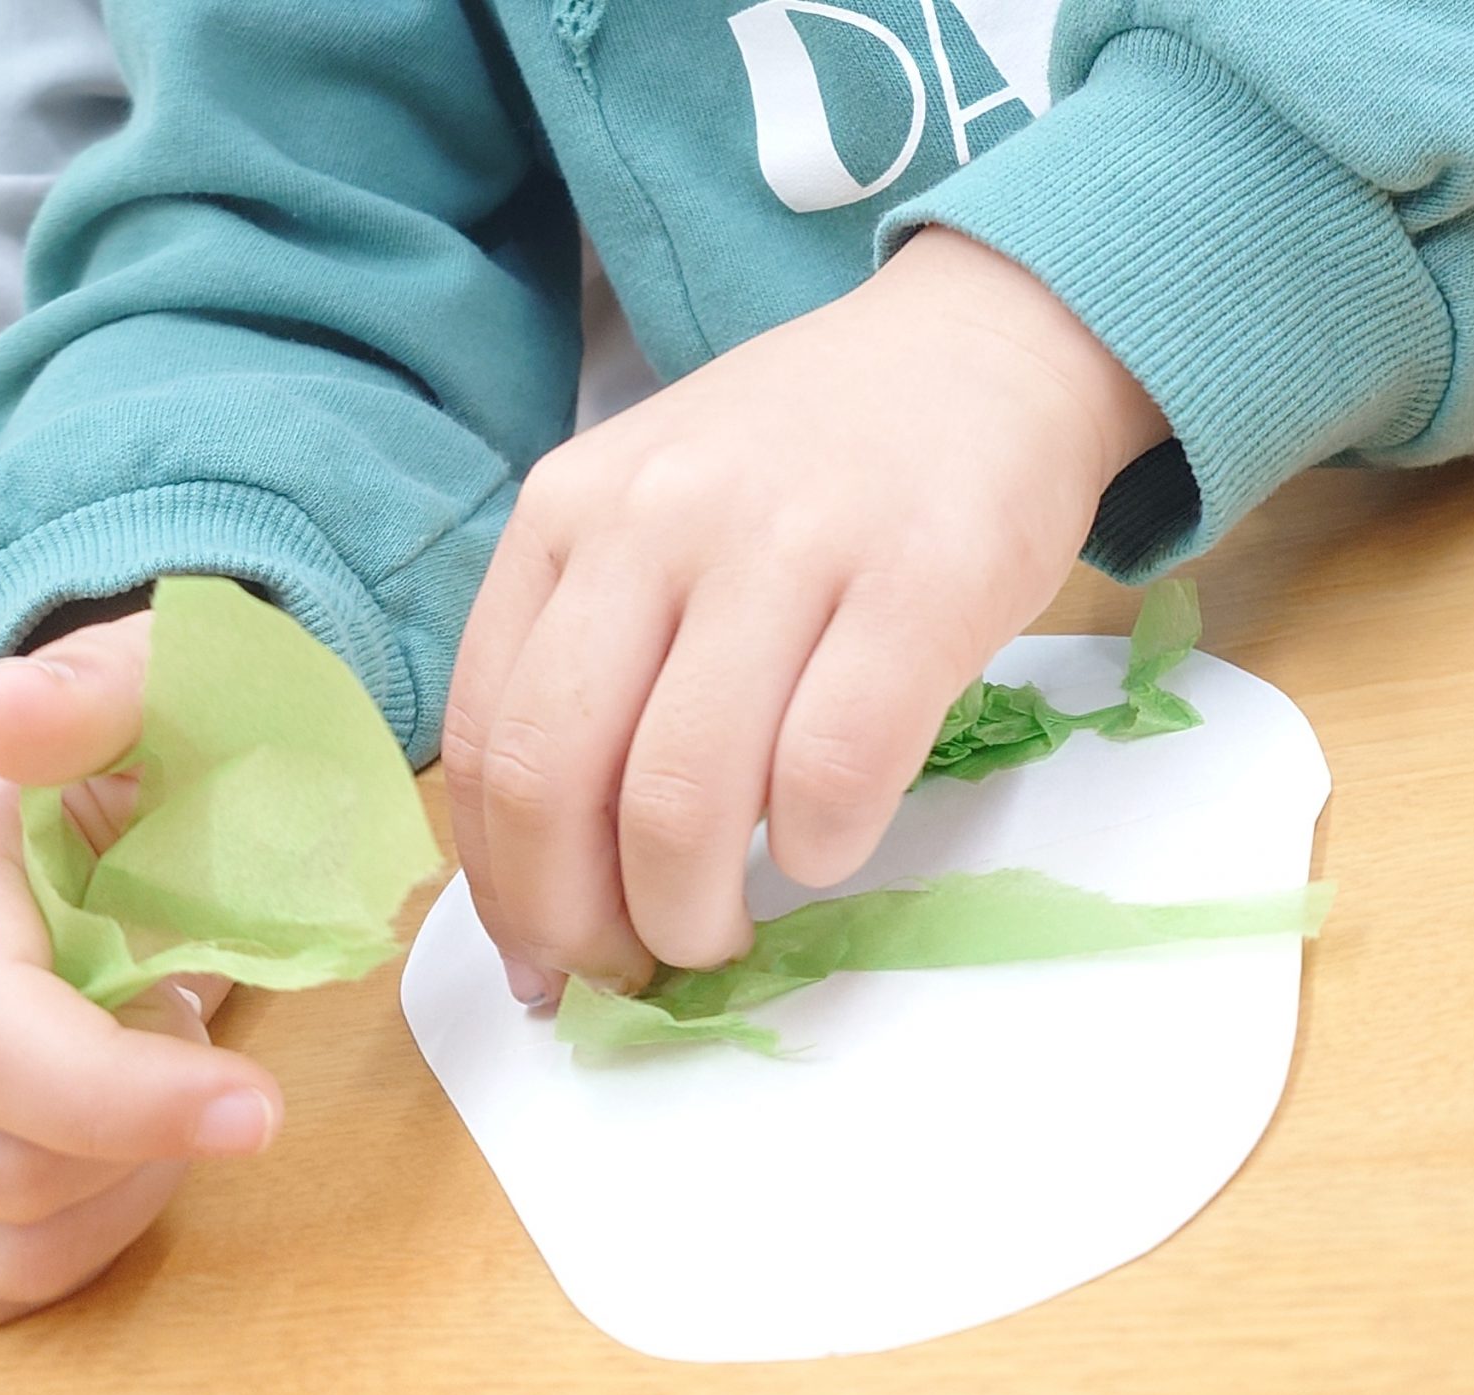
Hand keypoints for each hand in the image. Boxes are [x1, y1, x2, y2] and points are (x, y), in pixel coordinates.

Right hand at [0, 612, 277, 1325]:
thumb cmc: (160, 747)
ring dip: (127, 1192)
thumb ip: (105, 685)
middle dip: (147, 1138)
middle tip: (210, 1042)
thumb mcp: (170, 680)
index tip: (261, 1108)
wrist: (110, 795)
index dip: (115, 1097)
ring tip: (171, 1085)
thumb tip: (7, 712)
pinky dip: (84, 1244)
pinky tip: (129, 1157)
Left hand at [445, 228, 1167, 999]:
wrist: (987, 345)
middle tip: (638, 968)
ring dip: (693, 915)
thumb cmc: (813, 464)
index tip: (547, 962)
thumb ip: (594, 659)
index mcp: (567, 514)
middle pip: (559, 780)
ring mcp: (784, 545)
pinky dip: (817, 852)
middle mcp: (653, 520)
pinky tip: (825, 851)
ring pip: (683, 798)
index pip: (487, 739)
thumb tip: (548, 886)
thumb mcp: (656, 517)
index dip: (504, 887)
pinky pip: (832, 771)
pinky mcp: (918, 581)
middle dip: (584, 923)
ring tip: (725, 934)